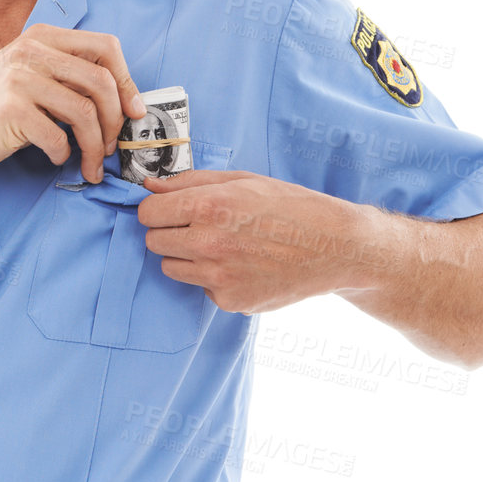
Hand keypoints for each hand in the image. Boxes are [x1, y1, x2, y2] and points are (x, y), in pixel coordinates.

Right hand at [0, 24, 147, 179]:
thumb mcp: (30, 74)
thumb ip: (67, 75)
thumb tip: (123, 102)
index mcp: (42, 37)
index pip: (105, 46)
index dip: (127, 80)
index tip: (134, 110)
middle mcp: (31, 51)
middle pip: (101, 81)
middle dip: (115, 120)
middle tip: (112, 145)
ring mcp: (20, 79)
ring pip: (85, 113)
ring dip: (95, 146)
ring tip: (90, 164)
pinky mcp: (11, 110)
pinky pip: (58, 137)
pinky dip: (63, 154)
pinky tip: (56, 157)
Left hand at [137, 169, 373, 314]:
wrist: (334, 247)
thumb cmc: (290, 207)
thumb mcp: (243, 180)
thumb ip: (190, 182)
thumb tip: (149, 187)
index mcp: (208, 206)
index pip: (148, 213)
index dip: (158, 210)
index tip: (170, 211)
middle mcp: (208, 243)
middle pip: (154, 242)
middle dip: (170, 233)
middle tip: (200, 228)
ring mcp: (218, 277)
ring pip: (171, 268)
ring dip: (187, 257)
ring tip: (224, 246)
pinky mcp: (230, 301)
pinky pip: (201, 288)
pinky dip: (214, 279)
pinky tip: (244, 266)